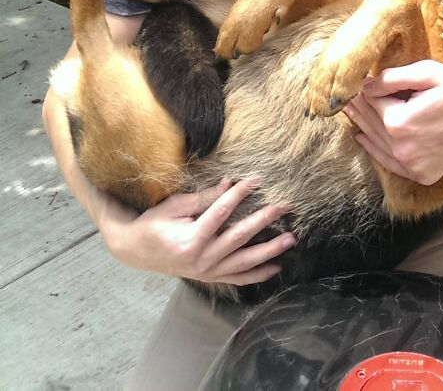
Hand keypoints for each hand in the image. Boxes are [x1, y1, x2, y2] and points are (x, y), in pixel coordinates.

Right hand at [100, 178, 294, 285]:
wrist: (136, 252)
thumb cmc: (154, 224)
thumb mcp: (175, 206)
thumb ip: (204, 198)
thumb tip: (229, 183)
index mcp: (191, 240)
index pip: (221, 212)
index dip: (239, 194)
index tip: (257, 179)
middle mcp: (202, 260)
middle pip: (239, 237)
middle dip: (264, 220)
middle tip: (284, 206)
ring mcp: (207, 272)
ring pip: (244, 262)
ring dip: (270, 250)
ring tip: (291, 239)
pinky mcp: (210, 278)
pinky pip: (238, 278)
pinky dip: (257, 274)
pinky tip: (276, 268)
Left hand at [344, 61, 442, 185]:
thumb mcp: (426, 73)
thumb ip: (391, 78)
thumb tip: (365, 85)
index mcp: (399, 122)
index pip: (371, 103)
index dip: (364, 90)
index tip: (355, 83)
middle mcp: (402, 148)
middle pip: (371, 124)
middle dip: (358, 108)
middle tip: (345, 97)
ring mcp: (412, 165)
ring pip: (376, 143)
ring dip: (362, 126)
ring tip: (351, 113)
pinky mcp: (422, 174)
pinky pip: (390, 163)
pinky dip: (375, 151)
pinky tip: (364, 139)